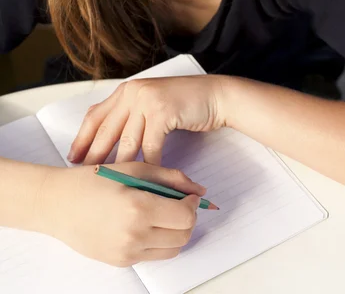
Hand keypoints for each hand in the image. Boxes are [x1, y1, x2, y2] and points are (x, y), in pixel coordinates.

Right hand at [40, 162, 204, 266]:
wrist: (58, 204)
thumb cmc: (93, 180)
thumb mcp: (134, 168)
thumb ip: (170, 177)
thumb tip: (199, 189)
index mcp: (139, 207)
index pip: (185, 215)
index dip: (192, 204)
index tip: (188, 194)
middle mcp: (135, 235)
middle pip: (183, 235)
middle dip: (188, 218)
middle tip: (179, 203)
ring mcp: (128, 253)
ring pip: (172, 249)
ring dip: (175, 232)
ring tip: (162, 212)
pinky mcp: (121, 262)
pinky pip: (153, 255)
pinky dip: (158, 240)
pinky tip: (144, 223)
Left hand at [68, 74, 226, 164]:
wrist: (213, 96)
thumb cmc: (183, 104)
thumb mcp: (150, 104)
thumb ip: (130, 115)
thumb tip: (108, 141)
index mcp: (126, 90)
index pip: (95, 116)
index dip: (81, 139)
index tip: (73, 159)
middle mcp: (132, 92)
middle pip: (105, 130)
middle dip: (94, 157)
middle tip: (87, 178)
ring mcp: (147, 100)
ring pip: (126, 141)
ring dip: (120, 166)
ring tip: (113, 185)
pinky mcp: (162, 111)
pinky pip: (150, 146)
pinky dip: (149, 165)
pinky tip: (147, 179)